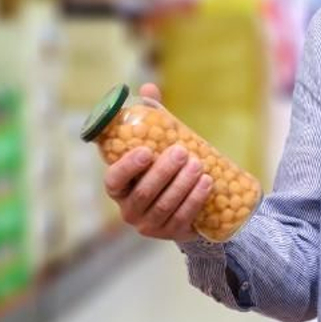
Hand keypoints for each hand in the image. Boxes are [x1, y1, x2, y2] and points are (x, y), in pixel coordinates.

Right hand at [102, 83, 214, 241]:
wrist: (182, 203)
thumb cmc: (161, 167)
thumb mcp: (156, 143)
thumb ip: (151, 118)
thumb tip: (149, 87)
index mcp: (118, 188)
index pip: (114, 181)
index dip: (127, 167)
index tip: (146, 151)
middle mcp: (128, 210)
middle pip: (143, 193)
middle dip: (164, 172)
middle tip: (183, 152)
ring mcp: (148, 225)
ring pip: (164, 206)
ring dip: (182, 184)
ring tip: (198, 165)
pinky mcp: (169, 234)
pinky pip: (182, 218)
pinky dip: (195, 199)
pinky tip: (206, 183)